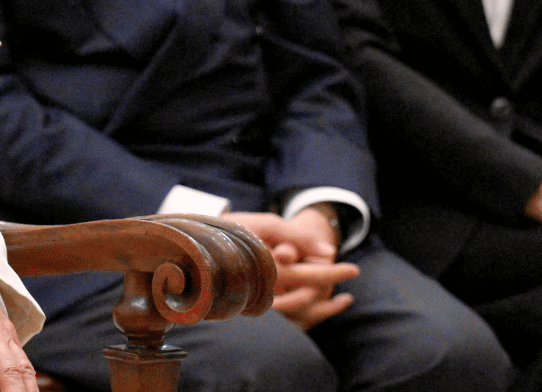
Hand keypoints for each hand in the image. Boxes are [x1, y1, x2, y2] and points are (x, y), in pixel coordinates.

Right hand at [223, 212, 357, 329]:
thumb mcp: (265, 223)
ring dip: (322, 305)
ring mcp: (256, 303)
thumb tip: (328, 249)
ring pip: (298, 313)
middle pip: (307, 296)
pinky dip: (307, 313)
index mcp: (266, 270)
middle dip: (329, 280)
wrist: (188, 250)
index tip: (354, 269)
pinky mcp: (251, 307)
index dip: (333, 272)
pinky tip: (319, 303)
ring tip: (339, 296)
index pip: (309, 276)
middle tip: (350, 271)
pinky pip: (285, 318)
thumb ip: (297, 235)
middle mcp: (262, 292)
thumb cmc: (228, 230)